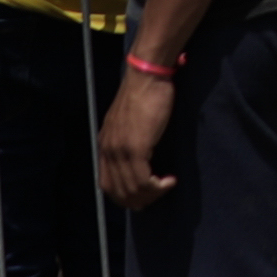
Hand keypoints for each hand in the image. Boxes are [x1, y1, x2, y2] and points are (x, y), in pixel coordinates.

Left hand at [98, 60, 179, 208]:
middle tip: (157, 196)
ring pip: (132, 189)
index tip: (143, 196)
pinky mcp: (136, 147)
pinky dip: (158, 186)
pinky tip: (170, 180)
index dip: (124, 196)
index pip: (107, 184)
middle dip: (139, 200)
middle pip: (118, 192)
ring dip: (152, 194)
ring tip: (167, 186)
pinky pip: (144, 179)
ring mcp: (121, 150)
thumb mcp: (129, 120)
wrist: (147, 75)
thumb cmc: (144, 93)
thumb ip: (128, 138)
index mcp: (105, 144)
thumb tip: (141, 157)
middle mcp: (109, 149)